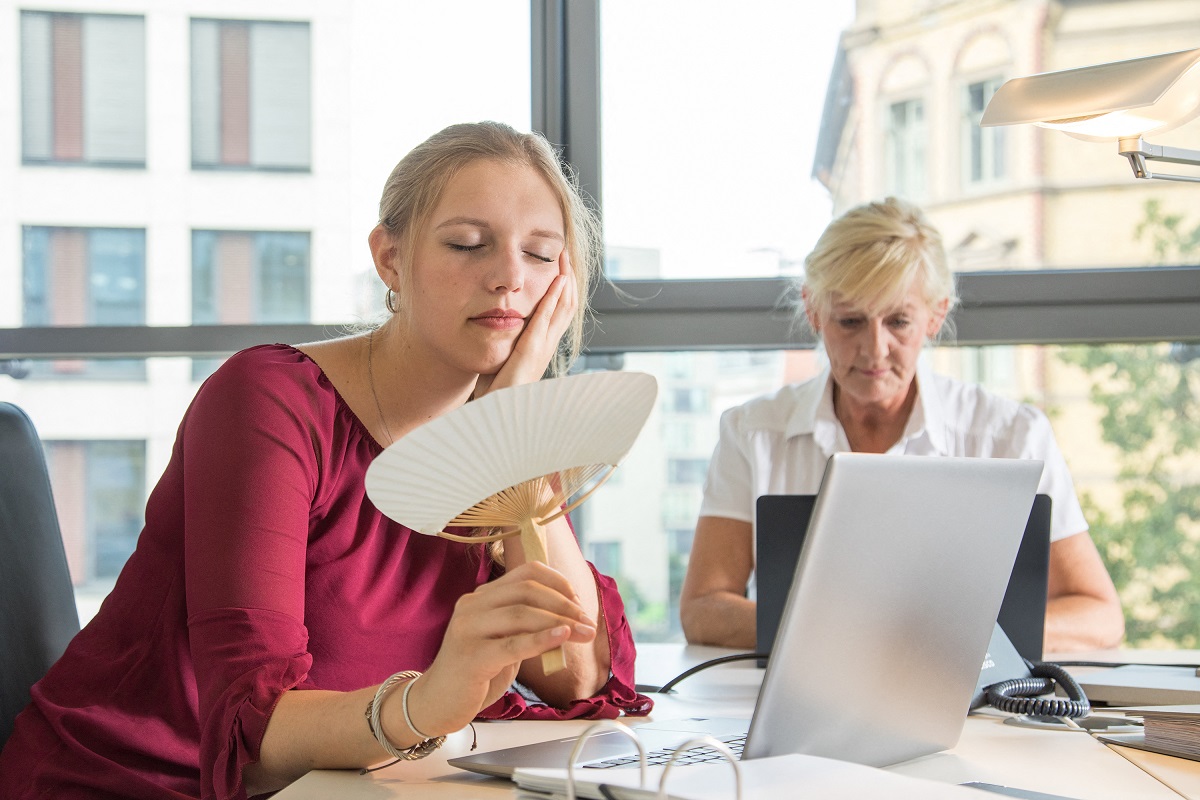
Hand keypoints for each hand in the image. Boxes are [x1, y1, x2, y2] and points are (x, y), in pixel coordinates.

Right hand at [397, 562, 596, 736]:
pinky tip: (562, 636)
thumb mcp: (504, 641)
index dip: (558, 583)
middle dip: (565, 605)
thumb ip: (528, 626)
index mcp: (481, 596)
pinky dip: (542, 638)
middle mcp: (472, 606)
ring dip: (561, 622)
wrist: (437, 703)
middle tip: (588, 623)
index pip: (526, 573)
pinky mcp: (471, 657)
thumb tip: (572, 619)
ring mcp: (468, 630)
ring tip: (584, 634)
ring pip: (522, 614)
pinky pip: (513, 644)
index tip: (579, 603)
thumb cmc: (476, 672)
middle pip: (527, 591)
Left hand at [474, 250, 577, 397]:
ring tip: (563, 259)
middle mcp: (545, 346)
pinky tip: (557, 280)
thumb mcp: (501, 363)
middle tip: (565, 254)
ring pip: (562, 308)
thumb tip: (493, 329)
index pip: (558, 312)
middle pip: (566, 305)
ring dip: (564, 281)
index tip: (559, 267)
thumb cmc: (495, 395)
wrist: (494, 418)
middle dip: (567, 277)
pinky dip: (553, 298)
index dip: (562, 288)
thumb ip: (503, 346)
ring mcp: (541, 349)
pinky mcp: (530, 353)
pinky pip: (545, 320)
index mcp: (540, 347)